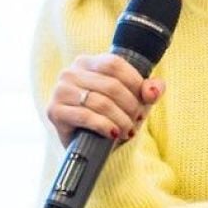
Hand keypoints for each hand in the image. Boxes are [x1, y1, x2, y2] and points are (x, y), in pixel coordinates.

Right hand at [47, 53, 165, 147]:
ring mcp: (60, 91)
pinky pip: (85, 116)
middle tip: (137, 120)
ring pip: (100, 102)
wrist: (87, 144)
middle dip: (130, 105)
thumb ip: (149, 90)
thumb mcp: (134, 100)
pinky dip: (104, 126)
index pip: (114, 64)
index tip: (145, 100)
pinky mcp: (54, 111)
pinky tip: (113, 134)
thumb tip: (153, 91)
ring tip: (128, 130)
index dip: (134, 82)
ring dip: (120, 119)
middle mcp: (70, 72)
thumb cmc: (111, 115)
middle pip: (110, 85)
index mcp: (87, 62)